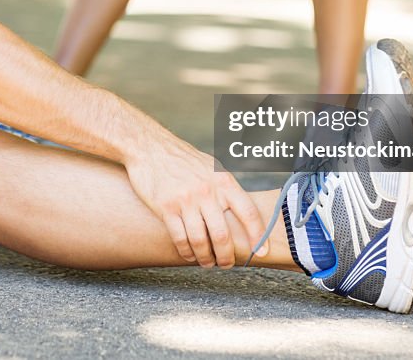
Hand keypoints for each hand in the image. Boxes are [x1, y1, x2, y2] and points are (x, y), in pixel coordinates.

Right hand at [124, 136, 267, 267]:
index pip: (248, 212)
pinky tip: (189, 255)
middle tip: (227, 264)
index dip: (258, 235)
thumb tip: (241, 209)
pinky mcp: (166, 208)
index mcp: (223, 181)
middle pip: (223, 235)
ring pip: (200, 241)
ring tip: (208, 263)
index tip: (261, 251)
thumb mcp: (212, 167)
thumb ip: (226, 188)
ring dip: (206, 258)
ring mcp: (186, 200)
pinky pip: (180, 238)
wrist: (151, 147)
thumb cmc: (183, 159)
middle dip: (227, 256)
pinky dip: (186, 252)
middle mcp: (207, 191)